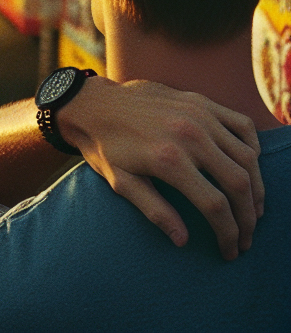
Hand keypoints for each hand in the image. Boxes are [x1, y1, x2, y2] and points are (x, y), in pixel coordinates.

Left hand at [58, 78, 263, 260]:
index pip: (215, 206)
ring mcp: (197, 114)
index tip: (231, 249)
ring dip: (256, 188)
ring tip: (252, 209)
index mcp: (168, 159)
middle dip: (248, 217)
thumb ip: (154, 211)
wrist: (92, 103)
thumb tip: (183, 240)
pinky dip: (252, 147)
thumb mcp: (121, 182)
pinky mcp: (199, 100)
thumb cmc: (103, 145)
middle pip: (239, 184)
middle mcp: (188, 135)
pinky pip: (241, 124)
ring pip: (246, 157)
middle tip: (246, 236)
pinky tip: (248, 166)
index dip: (229, 234)